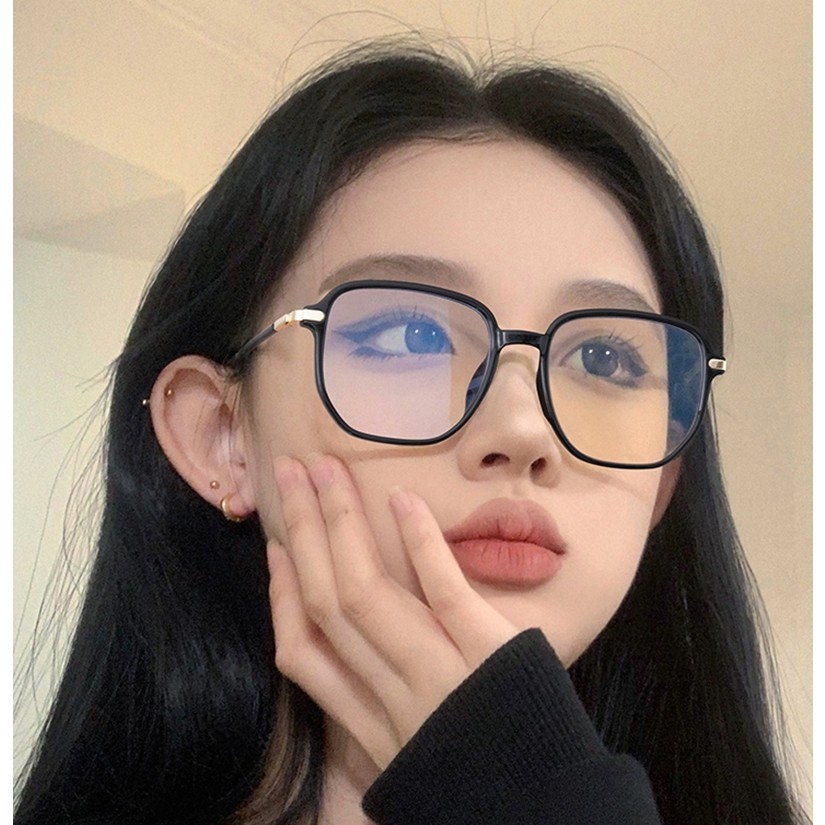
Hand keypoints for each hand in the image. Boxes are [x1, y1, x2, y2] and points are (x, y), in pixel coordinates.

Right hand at [267, 453, 519, 770]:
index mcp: (371, 727)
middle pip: (329, 604)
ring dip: (341, 522)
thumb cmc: (486, 784)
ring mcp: (437, 676)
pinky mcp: (488, 655)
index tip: (276, 547)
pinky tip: (401, 498)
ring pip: (366, 594)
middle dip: (303, 532)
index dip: (281, 596)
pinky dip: (420, 545)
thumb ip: (381, 715)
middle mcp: (391, 698)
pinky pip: (444, 594)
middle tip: (289, 472)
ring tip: (325, 468)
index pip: (304, 656)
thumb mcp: (412, 762)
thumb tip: (358, 662)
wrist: (548, 814)